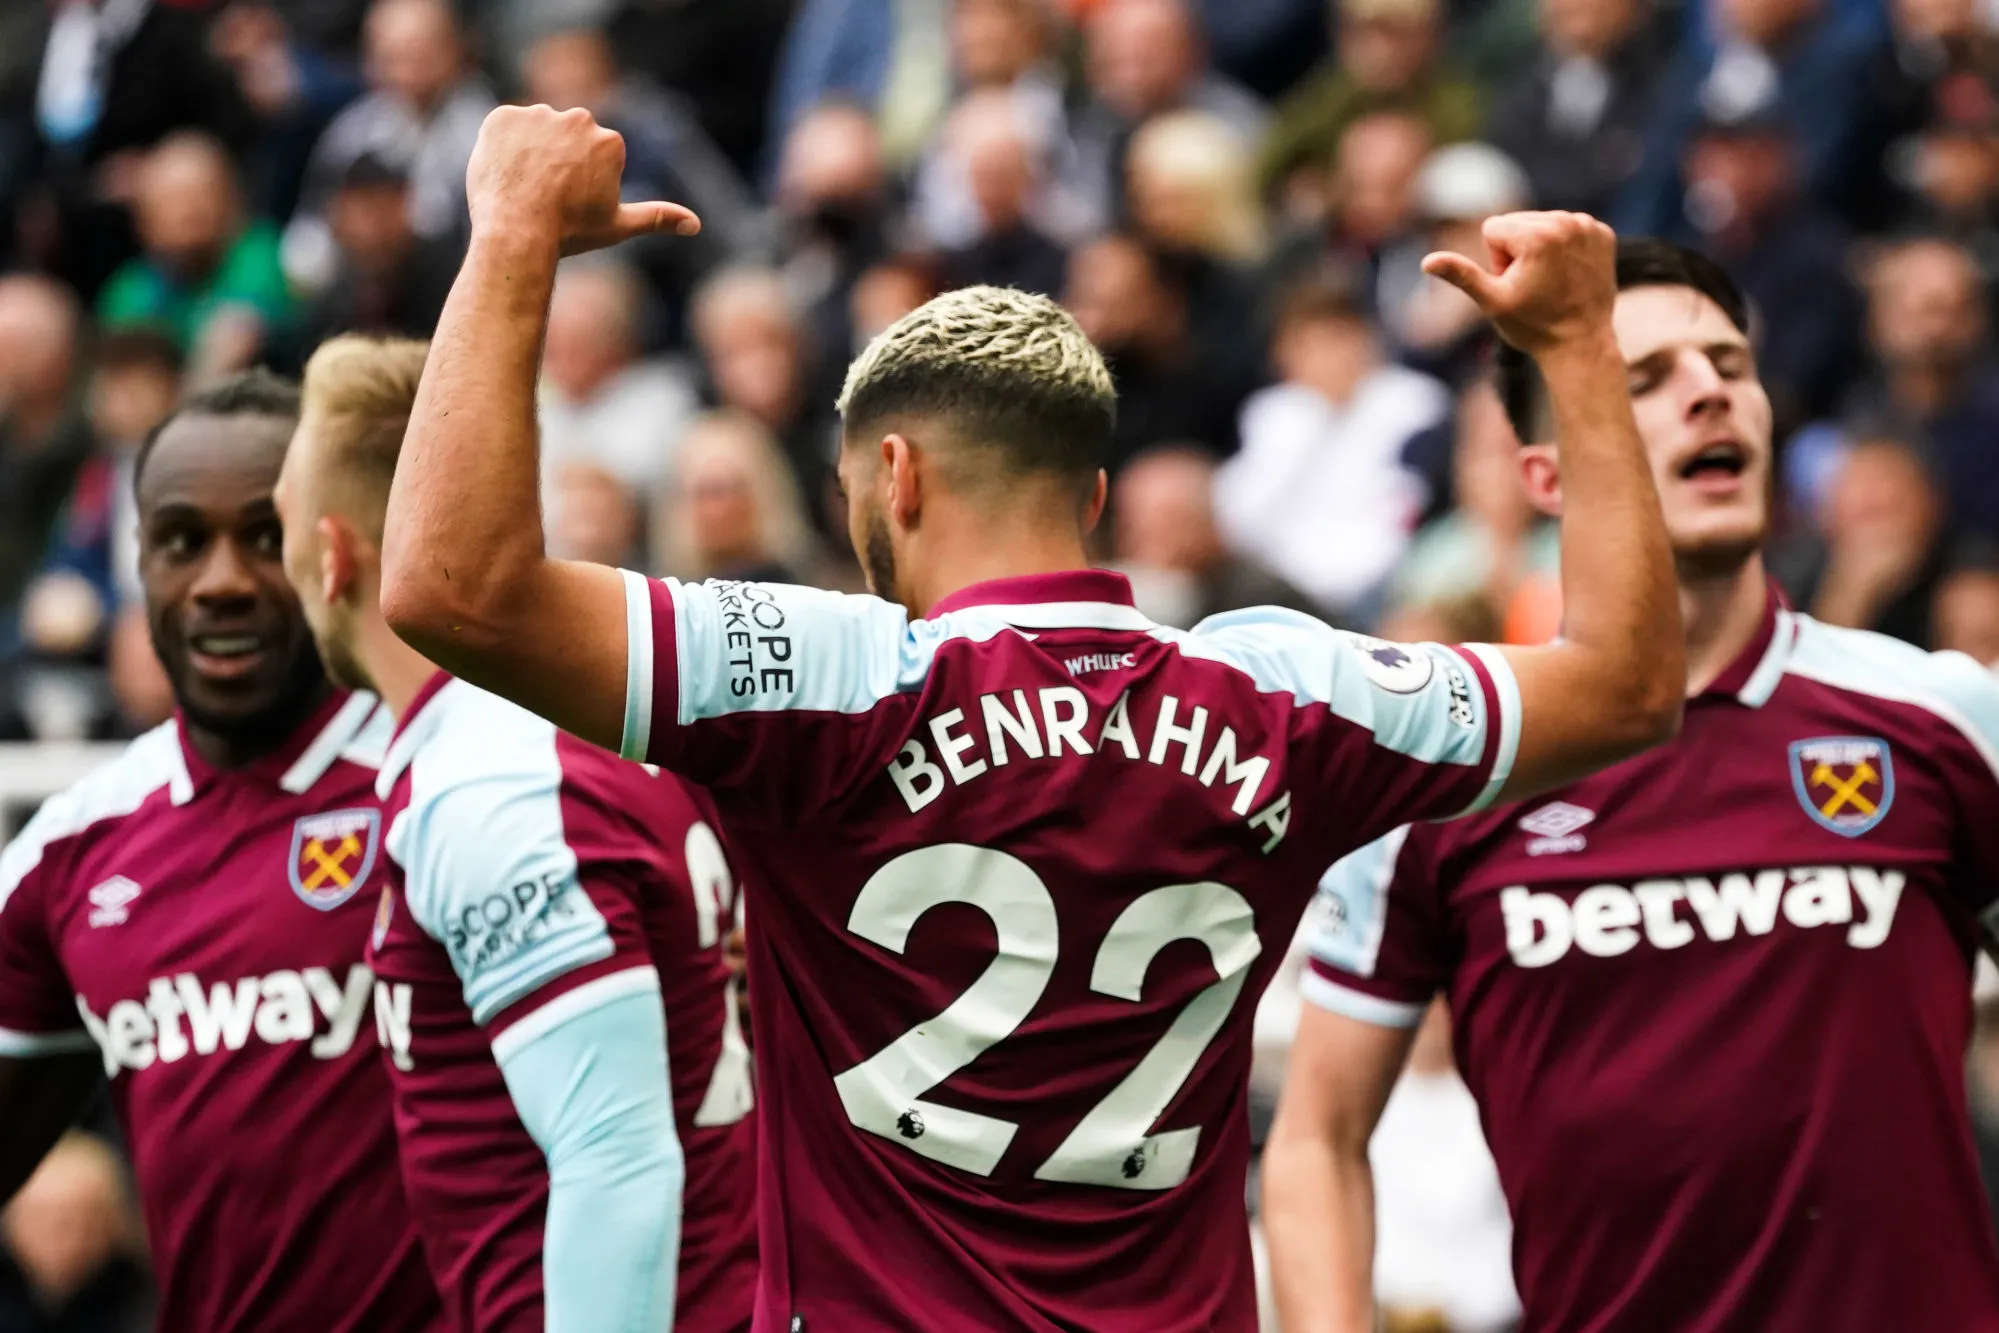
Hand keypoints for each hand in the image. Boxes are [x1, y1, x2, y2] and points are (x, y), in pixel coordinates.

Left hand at [465, 104, 700, 255]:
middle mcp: (579, 118)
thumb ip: (658, 217)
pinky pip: (503, 129)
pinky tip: (504, 174)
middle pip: (564, 140)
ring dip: (528, 154)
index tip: (570, 204)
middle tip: (544, 197)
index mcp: (610, 142)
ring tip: (522, 187)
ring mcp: (539, 114)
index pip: (591, 158)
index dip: (579, 184)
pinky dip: (501, 148)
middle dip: (555, 163)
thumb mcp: (618, 225)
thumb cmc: (570, 232)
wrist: (517, 230)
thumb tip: (696, 224)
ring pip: (533, 133)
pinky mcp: (502, 116)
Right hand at [1421, 211, 1615, 357]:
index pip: (1494, 228)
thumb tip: (1427, 261)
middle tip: (1534, 285)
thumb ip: (1461, 275)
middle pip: (1517, 222)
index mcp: (1537, 236)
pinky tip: (1569, 273)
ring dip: (1540, 248)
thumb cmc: (1533, 327)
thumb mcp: (1492, 301)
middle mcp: (1566, 222)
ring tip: (1552, 281)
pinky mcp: (1603, 233)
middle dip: (1517, 251)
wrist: (1582, 345)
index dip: (1497, 260)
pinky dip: (1565, 247)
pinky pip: (1567, 228)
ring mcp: (1588, 227)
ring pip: (1541, 223)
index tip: (1516, 284)